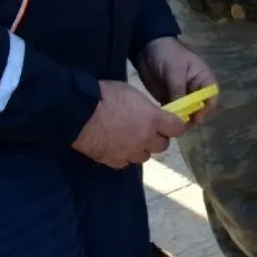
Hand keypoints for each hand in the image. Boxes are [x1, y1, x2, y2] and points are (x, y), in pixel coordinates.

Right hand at [71, 80, 186, 168]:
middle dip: (158, 138)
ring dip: (142, 149)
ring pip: (145, 156)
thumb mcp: (132, 94)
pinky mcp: (114, 161)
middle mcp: (145, 139)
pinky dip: (125, 156)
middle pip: (163, 146)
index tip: (173, 123)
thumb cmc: (105, 95)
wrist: (79, 112)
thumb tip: (150, 114)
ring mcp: (129, 152)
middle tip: (149, 131)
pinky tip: (117, 147)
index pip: (177, 129)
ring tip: (131, 139)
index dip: (176, 126)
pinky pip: (126, 162)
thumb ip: (146, 108)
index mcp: (153, 119)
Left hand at [135, 37, 218, 123]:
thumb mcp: (175, 70)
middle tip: (181, 125)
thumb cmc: (167, 53)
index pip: (211, 95)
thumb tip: (181, 111)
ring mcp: (181, 94)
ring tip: (172, 126)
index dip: (207, 108)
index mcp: (203, 77)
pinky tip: (164, 122)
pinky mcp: (168, 98)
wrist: (147, 47)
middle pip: (199, 106)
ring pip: (186, 111)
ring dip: (181, 119)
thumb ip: (178, 90)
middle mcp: (195, 88)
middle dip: (192, 116)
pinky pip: (172, 111)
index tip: (198, 118)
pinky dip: (170, 117)